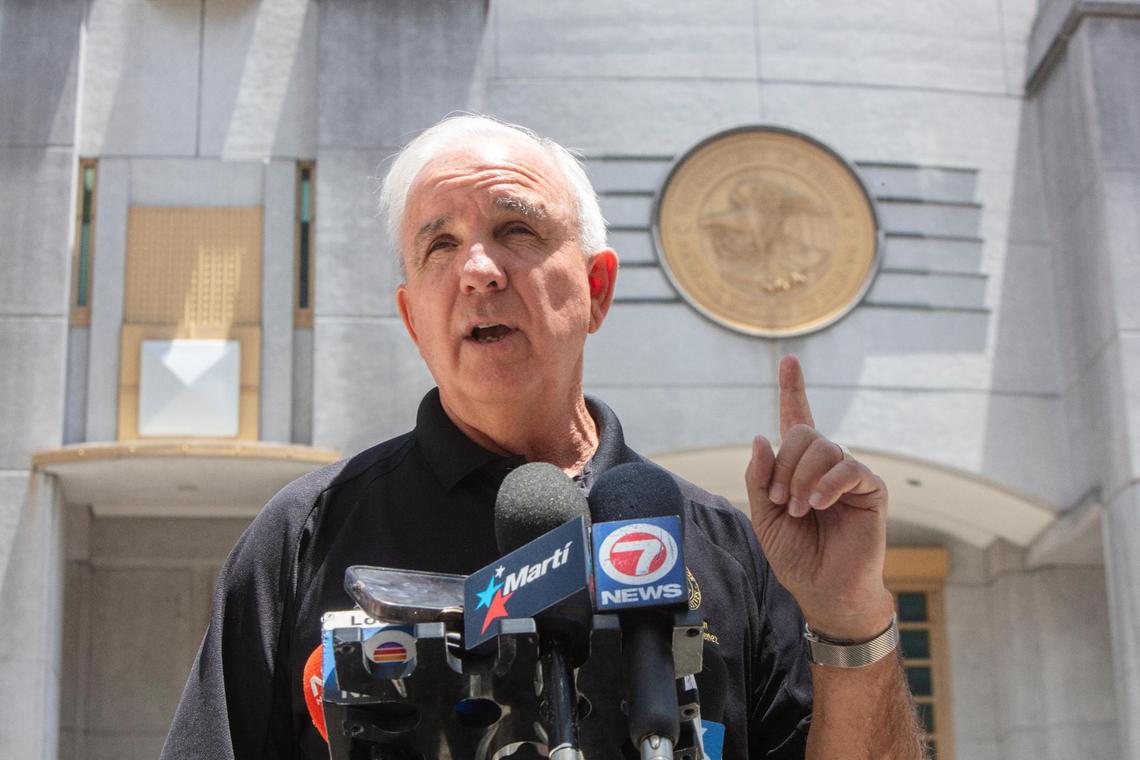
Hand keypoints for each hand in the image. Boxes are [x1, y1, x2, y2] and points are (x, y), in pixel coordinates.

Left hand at [746, 356, 893, 640]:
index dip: (792, 389)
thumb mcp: (765, 516)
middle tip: (783, 501)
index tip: (788, 360)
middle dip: (785, 464)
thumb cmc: (796, 556)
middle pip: (804, 432)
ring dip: (802, 478)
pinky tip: (819, 505)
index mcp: (799, 467)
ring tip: (800, 510)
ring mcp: (850, 476)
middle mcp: (825, 465)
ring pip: (825, 448)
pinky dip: (829, 484)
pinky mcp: (872, 490)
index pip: (795, 419)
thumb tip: (761, 437)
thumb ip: (760, 478)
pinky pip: (850, 468)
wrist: (824, 591)